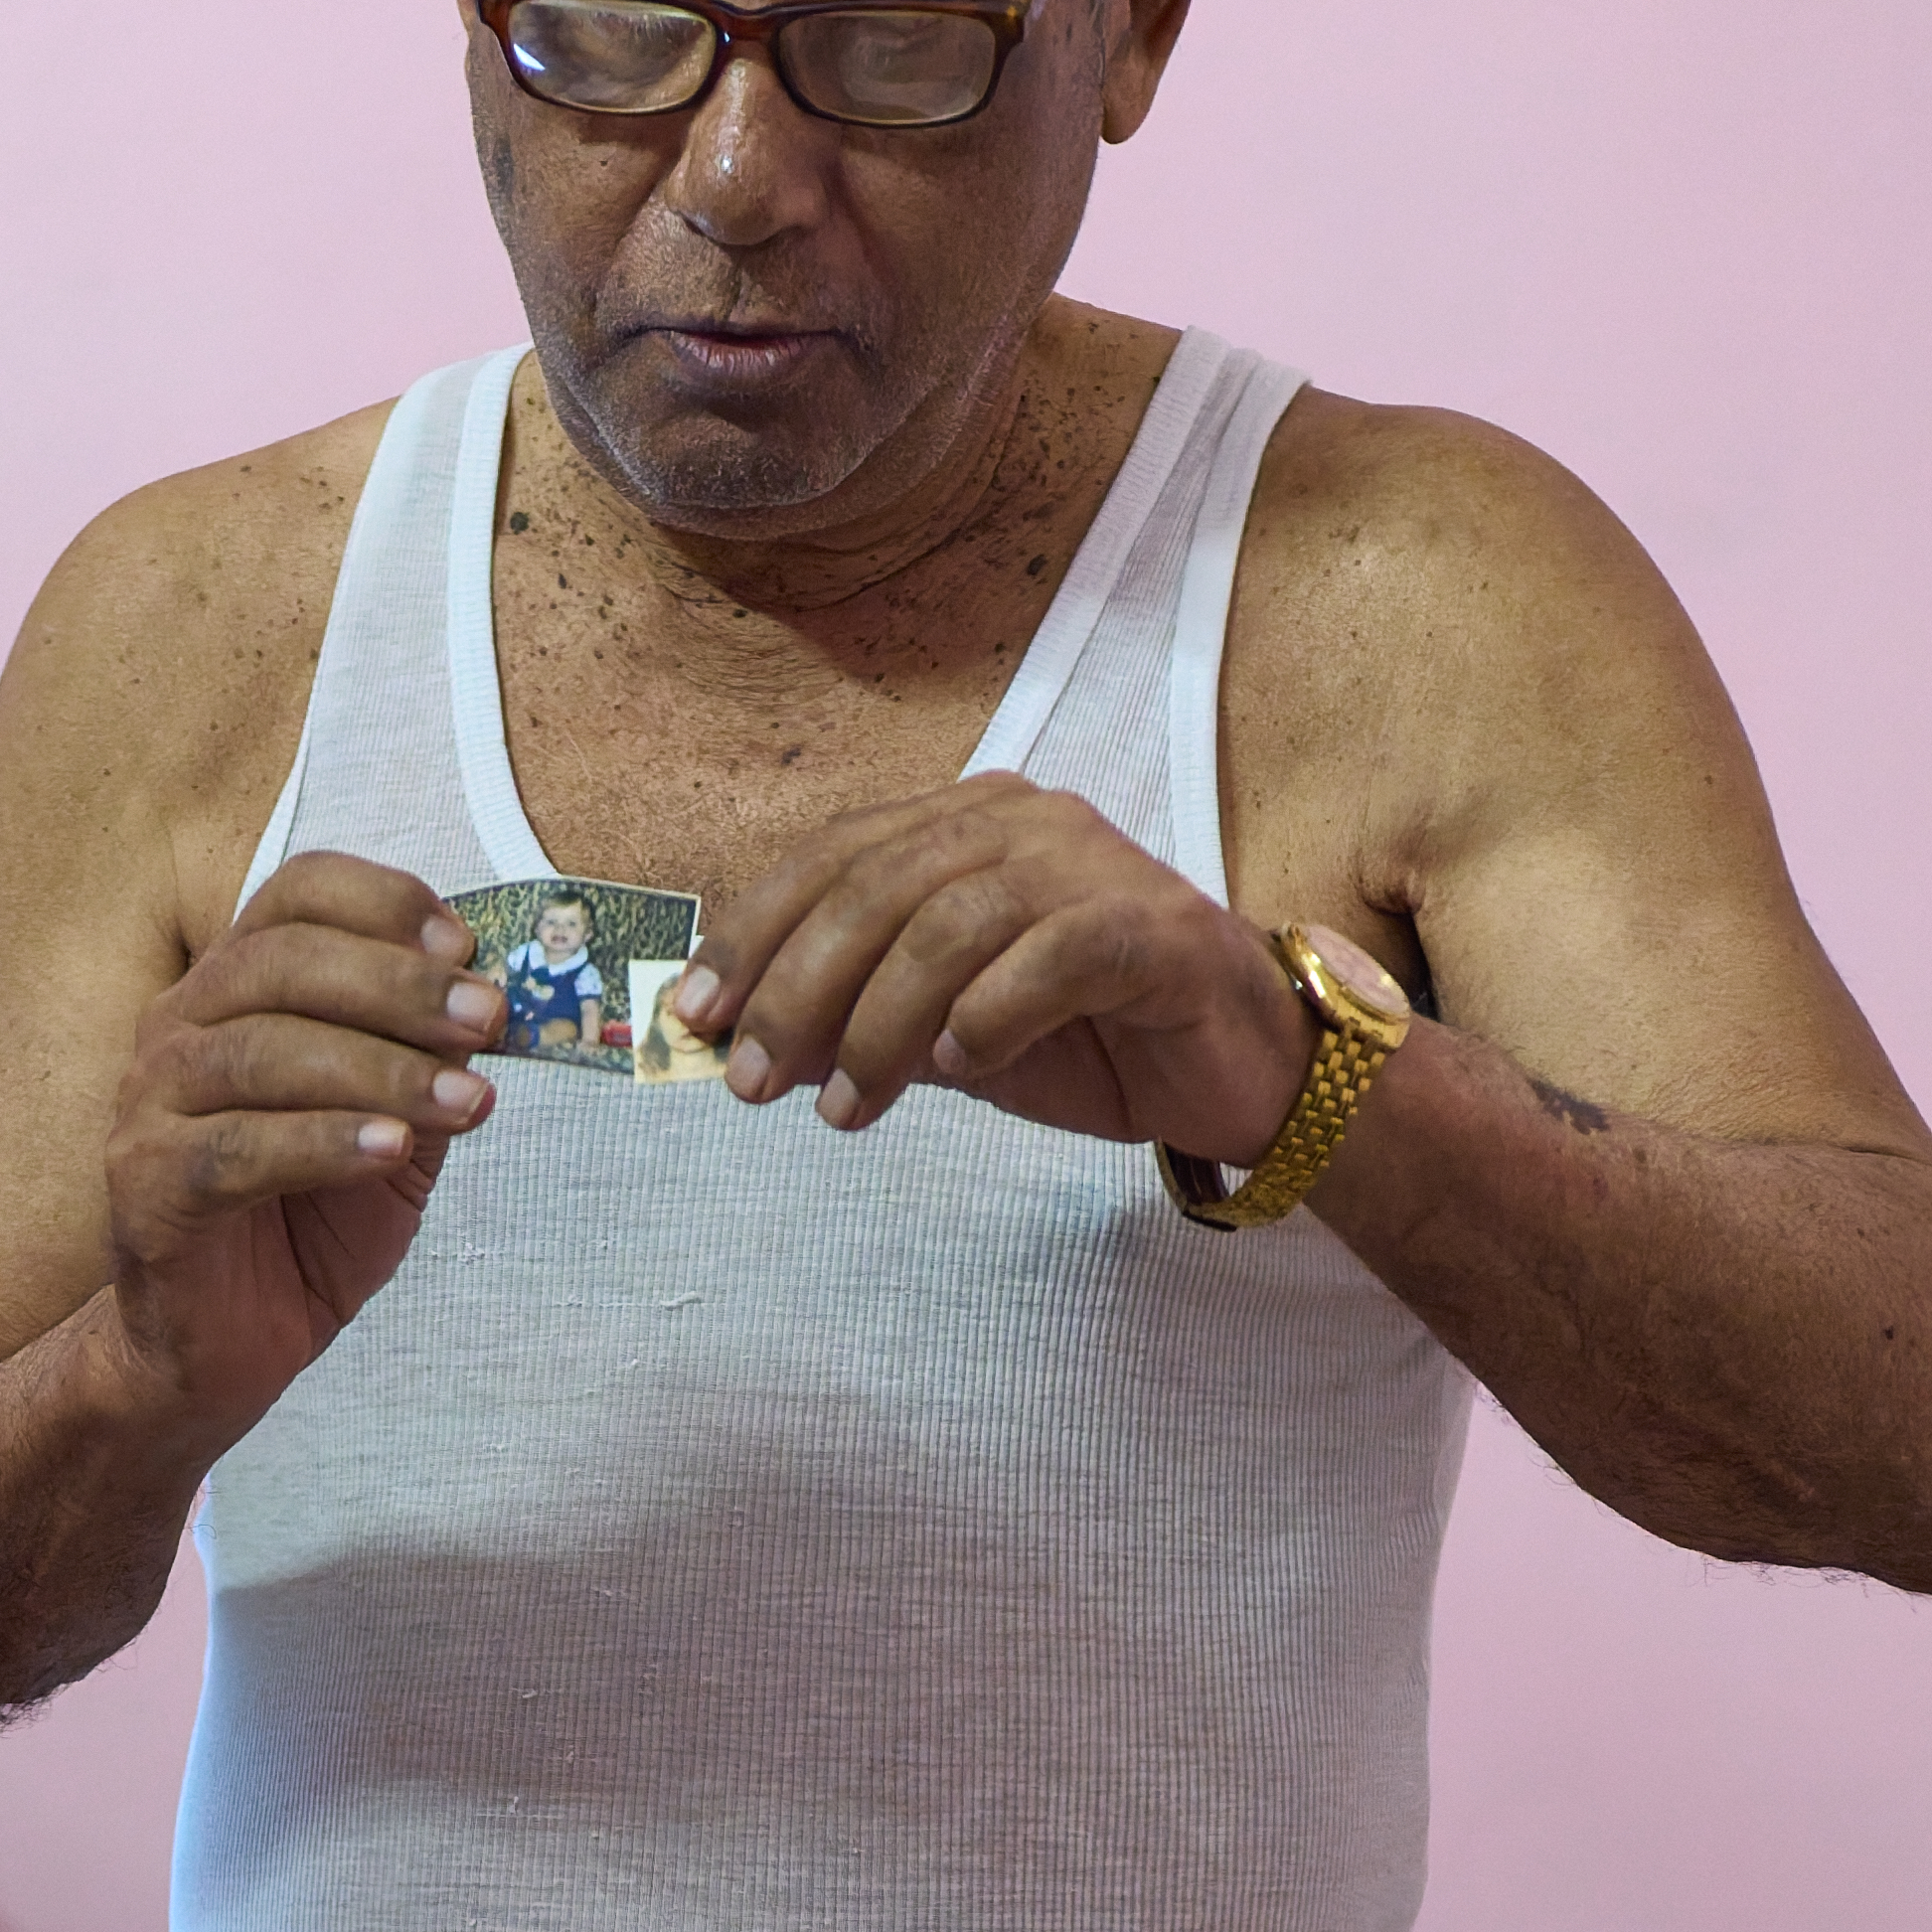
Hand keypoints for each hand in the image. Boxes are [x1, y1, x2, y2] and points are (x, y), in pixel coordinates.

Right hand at [101, 854, 501, 1437]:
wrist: (222, 1349)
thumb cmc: (304, 1227)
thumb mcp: (393, 1131)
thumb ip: (428, 1067)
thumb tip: (489, 1005)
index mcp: (234, 989)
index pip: (294, 895)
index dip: (382, 902)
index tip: (465, 948)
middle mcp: (178, 1027)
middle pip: (280, 960)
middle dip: (399, 986)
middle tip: (489, 1020)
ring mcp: (149, 1103)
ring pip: (261, 1052)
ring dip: (379, 1070)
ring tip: (467, 1105)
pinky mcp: (142, 1185)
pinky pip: (235, 1149)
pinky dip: (323, 1143)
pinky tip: (392, 1152)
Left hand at [672, 786, 1312, 1162]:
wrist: (1237, 1072)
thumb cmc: (1086, 1039)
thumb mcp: (944, 1032)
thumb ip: (857, 1018)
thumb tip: (743, 1043)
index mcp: (965, 825)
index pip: (834, 855)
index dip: (753, 931)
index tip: (694, 1018)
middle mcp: (1025, 823)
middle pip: (879, 886)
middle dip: (797, 989)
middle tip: (754, 1084)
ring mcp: (1095, 867)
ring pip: (954, 923)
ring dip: (882, 1023)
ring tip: (849, 1108)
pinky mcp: (1156, 930)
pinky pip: (1055, 954)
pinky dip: (992, 1013)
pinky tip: (961, 1067)